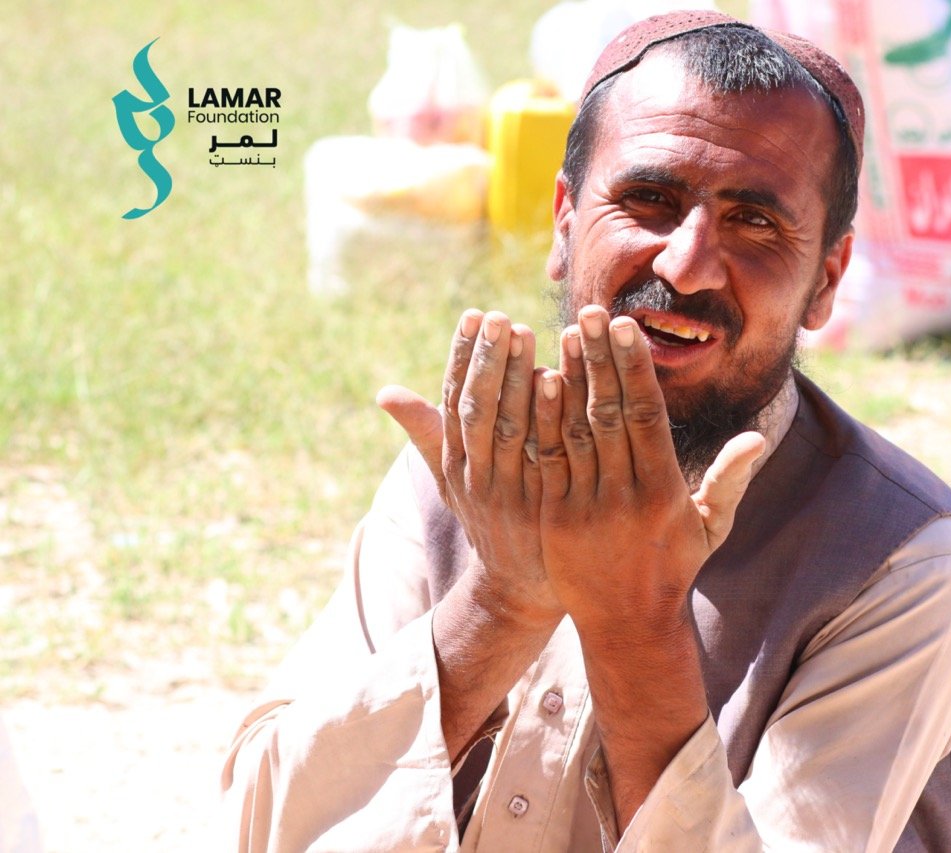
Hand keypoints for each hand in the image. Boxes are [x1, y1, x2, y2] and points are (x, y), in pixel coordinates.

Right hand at [378, 309, 559, 624]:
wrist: (518, 588)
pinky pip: (544, 454)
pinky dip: (547, 416)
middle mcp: (475, 476)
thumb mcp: (452, 480)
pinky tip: (558, 379)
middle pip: (477, 409)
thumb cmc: (488, 518)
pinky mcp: (540, 506)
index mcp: (454, 463)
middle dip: (487, 360)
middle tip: (501, 316)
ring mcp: (508, 493)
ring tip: (527, 333)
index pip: (452, 401)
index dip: (462, 357)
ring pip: (508, 427)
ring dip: (515, 378)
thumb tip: (384, 392)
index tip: (473, 315)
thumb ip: (427, 433)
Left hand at [533, 305, 764, 637]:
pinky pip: (546, 459)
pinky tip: (538, 381)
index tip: (623, 326)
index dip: (632, 368)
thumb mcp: (712, 527)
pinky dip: (542, 419)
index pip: (645, 416)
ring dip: (568, 379)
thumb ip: (730, 479)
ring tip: (565, 335)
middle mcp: (623, 496)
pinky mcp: (553, 517)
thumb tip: (756, 439)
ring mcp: (583, 507)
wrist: (627, 623)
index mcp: (662, 492)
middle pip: (607, 414)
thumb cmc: (676, 567)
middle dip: (599, 360)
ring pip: (572, 431)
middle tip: (590, 313)